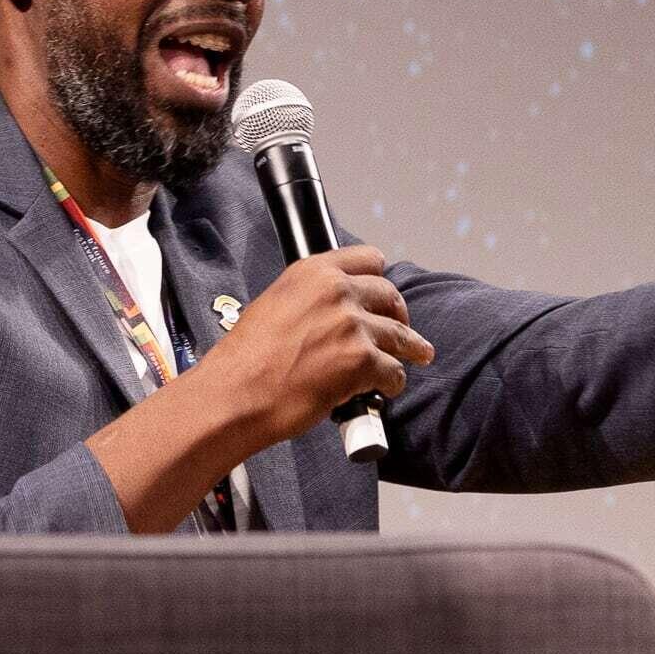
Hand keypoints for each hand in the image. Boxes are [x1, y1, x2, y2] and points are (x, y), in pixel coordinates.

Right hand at [189, 244, 432, 452]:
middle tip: (401, 328)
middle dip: (398, 314)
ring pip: (398, 335)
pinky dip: (392, 383)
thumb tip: (332, 312)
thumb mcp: (274, 304)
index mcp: (313, 272)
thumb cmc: (245, 359)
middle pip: (389, 296)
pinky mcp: (361, 361)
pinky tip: (386, 389)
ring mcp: (352, 326)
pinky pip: (393, 371)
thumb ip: (309, 298)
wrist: (236, 393)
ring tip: (418, 354)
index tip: (384, 295)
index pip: (368, 260)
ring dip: (408, 348)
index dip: (380, 281)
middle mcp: (336, 291)